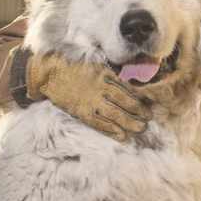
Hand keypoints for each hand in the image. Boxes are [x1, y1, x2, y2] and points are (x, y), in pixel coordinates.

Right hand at [25, 51, 152, 141]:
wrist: (49, 73)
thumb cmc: (73, 67)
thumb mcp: (95, 64)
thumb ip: (110, 73)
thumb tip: (128, 80)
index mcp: (105, 75)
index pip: (128, 88)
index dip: (140, 98)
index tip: (150, 103)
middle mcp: (101, 88)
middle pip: (125, 102)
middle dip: (139, 111)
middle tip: (149, 118)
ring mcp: (91, 101)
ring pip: (115, 114)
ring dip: (130, 123)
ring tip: (141, 129)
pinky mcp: (82, 112)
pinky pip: (100, 123)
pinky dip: (112, 130)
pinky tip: (122, 136)